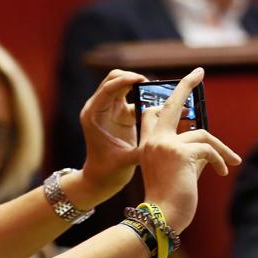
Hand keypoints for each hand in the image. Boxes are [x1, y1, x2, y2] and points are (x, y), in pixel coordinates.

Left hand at [73, 69, 148, 205]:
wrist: (100, 179)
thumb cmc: (107, 172)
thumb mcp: (125, 161)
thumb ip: (143, 151)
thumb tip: (163, 144)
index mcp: (94, 115)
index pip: (108, 89)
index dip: (125, 80)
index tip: (142, 79)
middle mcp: (99, 109)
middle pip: (114, 80)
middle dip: (132, 78)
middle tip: (151, 84)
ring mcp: (109, 110)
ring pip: (123, 86)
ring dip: (139, 86)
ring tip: (158, 92)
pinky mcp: (120, 114)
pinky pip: (133, 98)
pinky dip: (145, 97)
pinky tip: (159, 104)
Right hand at [138, 67, 240, 231]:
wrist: (162, 218)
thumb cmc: (170, 200)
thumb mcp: (178, 172)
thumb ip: (189, 154)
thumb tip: (208, 144)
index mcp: (149, 145)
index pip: (154, 113)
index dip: (170, 99)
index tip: (185, 85)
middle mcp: (154, 141)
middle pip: (171, 104)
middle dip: (186, 85)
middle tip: (199, 71)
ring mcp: (165, 145)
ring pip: (202, 134)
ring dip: (221, 149)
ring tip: (232, 162)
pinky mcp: (180, 153)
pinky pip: (208, 149)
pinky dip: (220, 160)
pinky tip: (223, 172)